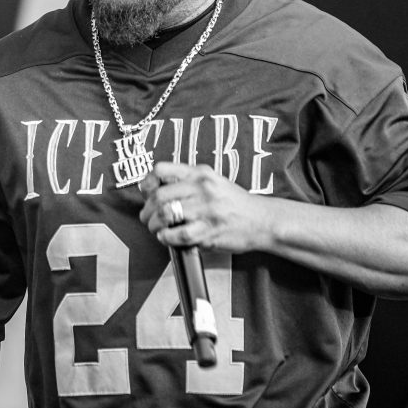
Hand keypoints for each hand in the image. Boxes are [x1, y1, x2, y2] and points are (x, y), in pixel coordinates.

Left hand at [138, 162, 272, 253]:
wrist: (262, 220)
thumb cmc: (234, 203)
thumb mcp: (212, 181)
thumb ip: (187, 182)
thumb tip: (156, 189)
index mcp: (200, 174)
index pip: (162, 170)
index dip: (147, 182)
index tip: (145, 192)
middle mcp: (202, 189)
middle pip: (159, 195)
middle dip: (147, 210)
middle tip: (147, 217)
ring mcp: (206, 210)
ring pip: (166, 214)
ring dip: (154, 225)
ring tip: (157, 228)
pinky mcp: (209, 231)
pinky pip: (178, 235)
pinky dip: (166, 238)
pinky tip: (167, 237)